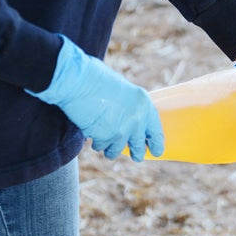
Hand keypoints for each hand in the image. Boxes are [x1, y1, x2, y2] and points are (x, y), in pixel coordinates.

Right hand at [26, 35, 163, 160]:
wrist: (79, 81)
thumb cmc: (98, 80)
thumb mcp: (126, 91)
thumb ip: (133, 109)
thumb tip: (134, 127)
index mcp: (145, 105)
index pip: (156, 133)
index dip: (156, 145)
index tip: (156, 152)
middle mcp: (137, 120)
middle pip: (139, 148)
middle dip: (136, 153)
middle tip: (136, 156)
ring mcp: (121, 131)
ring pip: (117, 150)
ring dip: (110, 147)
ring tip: (103, 136)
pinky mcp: (104, 138)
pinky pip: (100, 146)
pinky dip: (95, 142)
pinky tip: (92, 129)